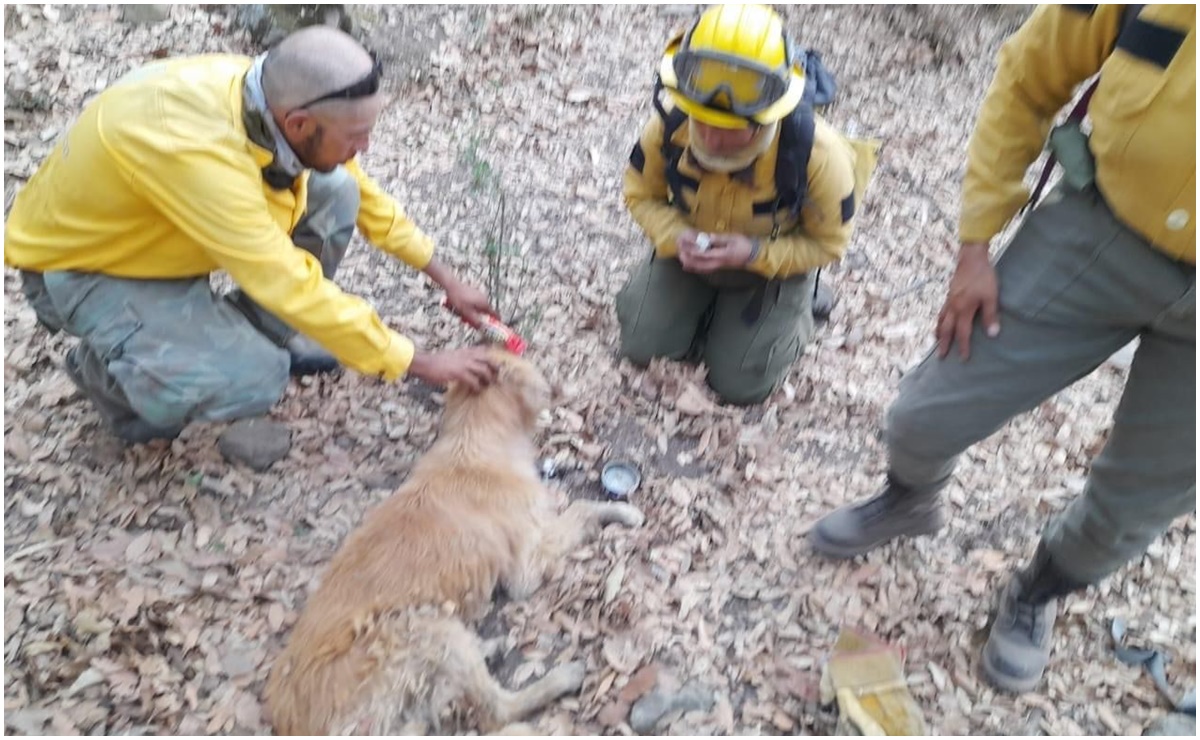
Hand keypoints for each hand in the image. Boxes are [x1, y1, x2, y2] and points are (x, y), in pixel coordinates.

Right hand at [407, 347, 499, 392]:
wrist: (424, 363)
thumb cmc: (435, 362)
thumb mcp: (451, 356)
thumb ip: (461, 359)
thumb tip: (468, 366)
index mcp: (465, 351)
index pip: (485, 350)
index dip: (493, 357)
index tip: (499, 365)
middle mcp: (467, 355)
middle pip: (489, 359)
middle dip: (496, 368)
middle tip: (498, 377)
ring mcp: (464, 363)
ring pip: (484, 370)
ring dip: (489, 379)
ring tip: (489, 385)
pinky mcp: (459, 373)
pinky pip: (474, 381)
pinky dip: (477, 387)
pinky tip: (477, 391)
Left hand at [424, 257, 496, 326]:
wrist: (451, 285)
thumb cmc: (458, 298)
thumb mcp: (466, 313)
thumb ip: (474, 321)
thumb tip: (481, 328)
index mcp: (484, 303)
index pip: (494, 314)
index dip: (495, 321)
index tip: (495, 325)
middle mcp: (483, 298)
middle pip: (482, 313)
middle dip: (474, 317)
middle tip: (464, 319)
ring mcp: (478, 295)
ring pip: (475, 308)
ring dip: (468, 312)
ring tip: (457, 311)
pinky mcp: (472, 293)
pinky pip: (471, 303)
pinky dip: (465, 307)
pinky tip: (457, 305)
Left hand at [676, 230, 755, 273]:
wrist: (753, 255)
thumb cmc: (744, 245)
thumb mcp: (733, 238)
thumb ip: (719, 239)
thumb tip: (708, 237)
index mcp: (722, 255)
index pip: (704, 255)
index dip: (693, 251)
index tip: (685, 247)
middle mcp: (719, 263)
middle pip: (700, 264)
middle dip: (689, 259)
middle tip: (680, 253)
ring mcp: (719, 266)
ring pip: (701, 268)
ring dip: (690, 264)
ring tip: (681, 259)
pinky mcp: (719, 266)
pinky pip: (705, 269)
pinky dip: (695, 268)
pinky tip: (689, 266)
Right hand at [936, 242, 999, 360]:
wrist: (971, 257)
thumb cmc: (983, 276)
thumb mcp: (991, 296)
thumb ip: (990, 315)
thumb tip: (993, 334)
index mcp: (963, 309)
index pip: (962, 333)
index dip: (963, 347)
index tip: (964, 359)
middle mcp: (953, 307)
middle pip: (946, 330)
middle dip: (944, 344)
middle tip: (941, 357)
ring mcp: (949, 300)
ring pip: (941, 320)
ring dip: (939, 333)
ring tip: (936, 341)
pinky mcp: (949, 294)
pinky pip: (941, 312)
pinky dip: (939, 320)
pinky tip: (942, 321)